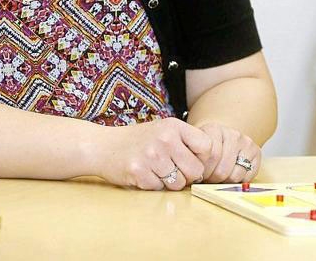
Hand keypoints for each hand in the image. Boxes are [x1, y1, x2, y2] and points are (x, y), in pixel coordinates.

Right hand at [96, 117, 211, 190]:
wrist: (103, 146)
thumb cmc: (140, 140)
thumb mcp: (164, 130)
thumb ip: (187, 142)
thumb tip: (212, 164)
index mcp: (174, 126)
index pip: (207, 147)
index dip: (203, 159)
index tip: (193, 161)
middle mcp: (164, 139)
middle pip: (195, 170)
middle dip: (188, 176)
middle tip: (175, 170)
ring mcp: (151, 156)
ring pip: (178, 183)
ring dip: (170, 183)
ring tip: (158, 171)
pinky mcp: (138, 172)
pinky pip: (159, 189)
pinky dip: (154, 186)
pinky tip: (144, 174)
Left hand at [197, 122, 260, 183]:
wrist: (222, 137)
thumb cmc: (206, 148)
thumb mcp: (195, 148)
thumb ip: (192, 159)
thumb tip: (193, 177)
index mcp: (214, 129)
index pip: (210, 157)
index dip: (202, 171)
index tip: (198, 174)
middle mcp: (233, 134)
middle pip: (222, 170)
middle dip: (213, 179)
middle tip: (208, 178)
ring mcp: (246, 142)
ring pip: (235, 175)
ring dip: (225, 181)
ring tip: (219, 176)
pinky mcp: (257, 152)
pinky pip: (247, 177)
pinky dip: (239, 181)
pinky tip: (232, 173)